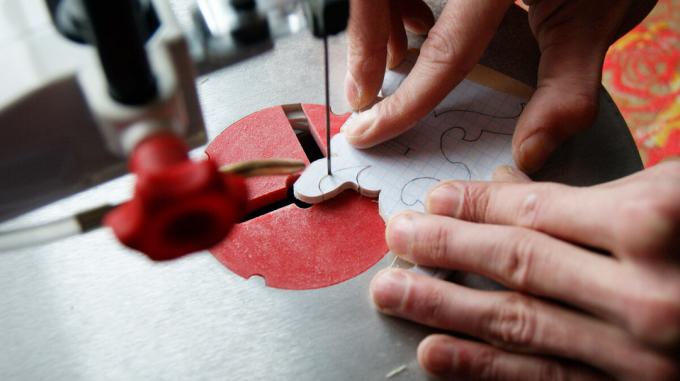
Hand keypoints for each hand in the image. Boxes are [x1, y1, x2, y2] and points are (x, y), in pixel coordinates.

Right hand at [344, 0, 656, 171]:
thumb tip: (529, 151)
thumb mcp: (598, 22)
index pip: (445, 50)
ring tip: (394, 60)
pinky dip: (397, 1)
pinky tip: (417, 22)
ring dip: (376, 21)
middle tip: (363, 93)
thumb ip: (566, 89)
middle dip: (364, 47)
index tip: (367, 130)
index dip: (404, 100)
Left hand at [369, 160, 679, 379]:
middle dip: (445, 250)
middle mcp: (646, 293)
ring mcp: (641, 355)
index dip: (473, 206)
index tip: (429, 203)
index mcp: (656, 223)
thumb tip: (504, 196)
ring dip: (443, 307)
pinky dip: (484, 369)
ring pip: (519, 325)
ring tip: (391, 293)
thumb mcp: (670, 196)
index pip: (535, 211)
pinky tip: (436, 354)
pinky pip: (548, 379)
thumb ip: (591, 202)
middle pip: (516, 265)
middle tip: (395, 241)